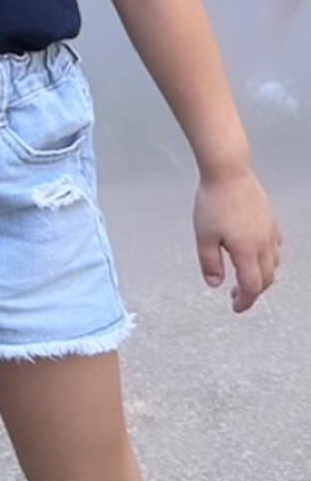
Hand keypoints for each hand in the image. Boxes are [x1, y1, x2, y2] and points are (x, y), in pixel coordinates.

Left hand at [194, 167, 282, 311]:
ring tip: (245, 275)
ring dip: (262, 275)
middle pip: (266, 278)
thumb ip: (210, 262)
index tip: (236, 308)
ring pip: (274, 263)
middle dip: (253, 291)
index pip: (251, 286)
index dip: (245, 301)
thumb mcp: (204, 235)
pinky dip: (269, 257)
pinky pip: (276, 246)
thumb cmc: (213, 203)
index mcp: (247, 251)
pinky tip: (258, 253)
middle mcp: (264, 244)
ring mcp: (270, 231)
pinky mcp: (271, 219)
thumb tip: (215, 284)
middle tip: (236, 294)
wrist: (228, 172)